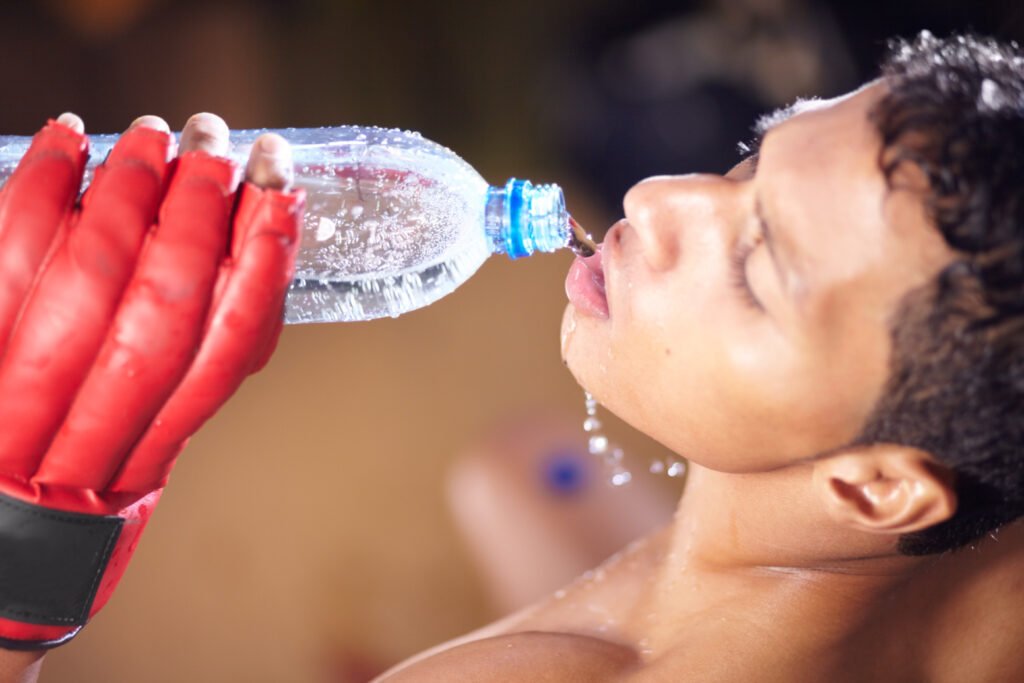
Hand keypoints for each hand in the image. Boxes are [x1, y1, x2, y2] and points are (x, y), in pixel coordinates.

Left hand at [0, 112, 302, 649]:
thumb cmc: (74, 480)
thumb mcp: (153, 441)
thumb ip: (198, 367)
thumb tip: (248, 252)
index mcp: (151, 449)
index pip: (227, 343)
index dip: (261, 256)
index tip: (280, 186)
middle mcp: (92, 431)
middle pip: (166, 305)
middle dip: (199, 208)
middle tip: (217, 140)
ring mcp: (19, 398)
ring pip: (91, 280)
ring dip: (129, 191)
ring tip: (155, 134)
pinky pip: (1, 263)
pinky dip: (37, 190)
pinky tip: (65, 141)